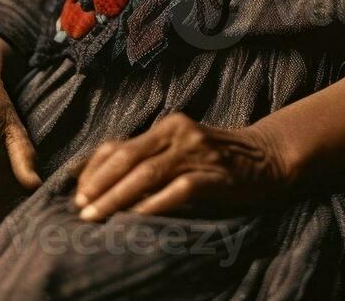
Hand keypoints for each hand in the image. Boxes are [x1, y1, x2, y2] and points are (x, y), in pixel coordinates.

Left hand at [73, 113, 293, 221]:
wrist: (266, 157)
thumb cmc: (215, 158)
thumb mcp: (180, 148)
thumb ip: (148, 157)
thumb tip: (102, 180)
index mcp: (166, 126)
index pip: (118, 145)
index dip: (94, 170)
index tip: (78, 193)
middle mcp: (179, 132)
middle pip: (128, 158)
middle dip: (100, 186)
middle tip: (81, 209)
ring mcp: (197, 152)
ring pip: (147, 174)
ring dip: (117, 197)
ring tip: (97, 216)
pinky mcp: (214, 175)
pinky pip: (178, 190)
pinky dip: (154, 205)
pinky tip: (137, 219)